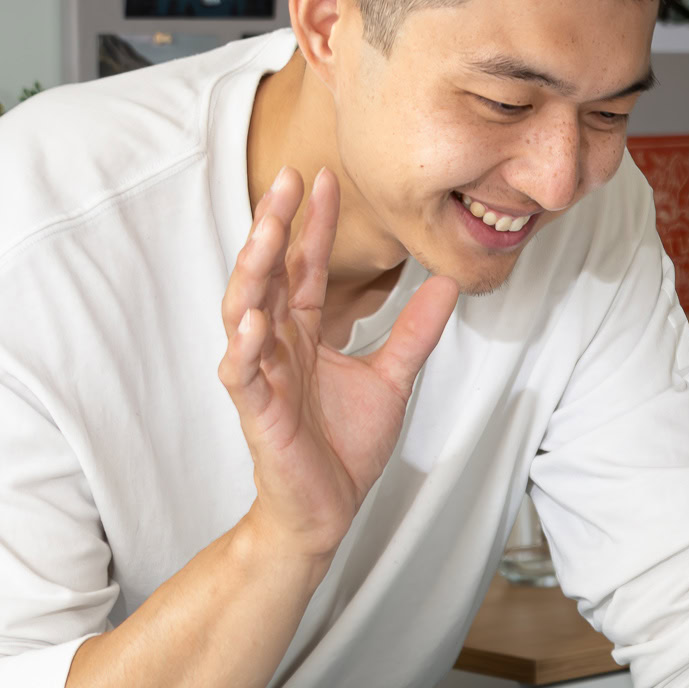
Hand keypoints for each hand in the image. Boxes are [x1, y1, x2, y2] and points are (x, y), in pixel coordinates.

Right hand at [216, 167, 458, 556]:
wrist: (326, 511)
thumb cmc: (344, 448)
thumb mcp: (393, 378)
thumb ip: (415, 331)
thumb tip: (447, 284)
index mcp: (304, 333)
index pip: (305, 266)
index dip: (314, 223)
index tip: (324, 177)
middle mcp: (277, 345)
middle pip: (268, 274)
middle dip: (274, 226)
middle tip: (287, 178)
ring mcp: (261, 375)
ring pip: (245, 311)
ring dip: (253, 270)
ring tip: (266, 231)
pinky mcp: (256, 412)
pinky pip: (241, 373)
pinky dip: (244, 345)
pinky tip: (254, 319)